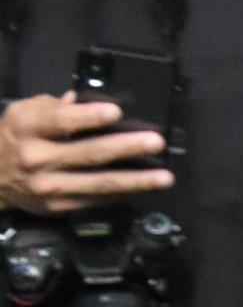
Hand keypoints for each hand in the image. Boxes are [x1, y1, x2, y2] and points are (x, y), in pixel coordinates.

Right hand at [0, 93, 173, 215]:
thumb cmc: (15, 137)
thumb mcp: (26, 113)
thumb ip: (57, 107)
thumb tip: (91, 101)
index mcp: (26, 127)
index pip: (60, 120)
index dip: (89, 117)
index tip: (116, 112)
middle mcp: (36, 158)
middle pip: (87, 153)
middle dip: (125, 147)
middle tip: (155, 141)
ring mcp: (49, 185)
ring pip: (99, 183)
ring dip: (136, 180)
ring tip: (164, 177)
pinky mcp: (60, 206)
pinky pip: (97, 200)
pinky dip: (124, 194)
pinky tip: (146, 189)